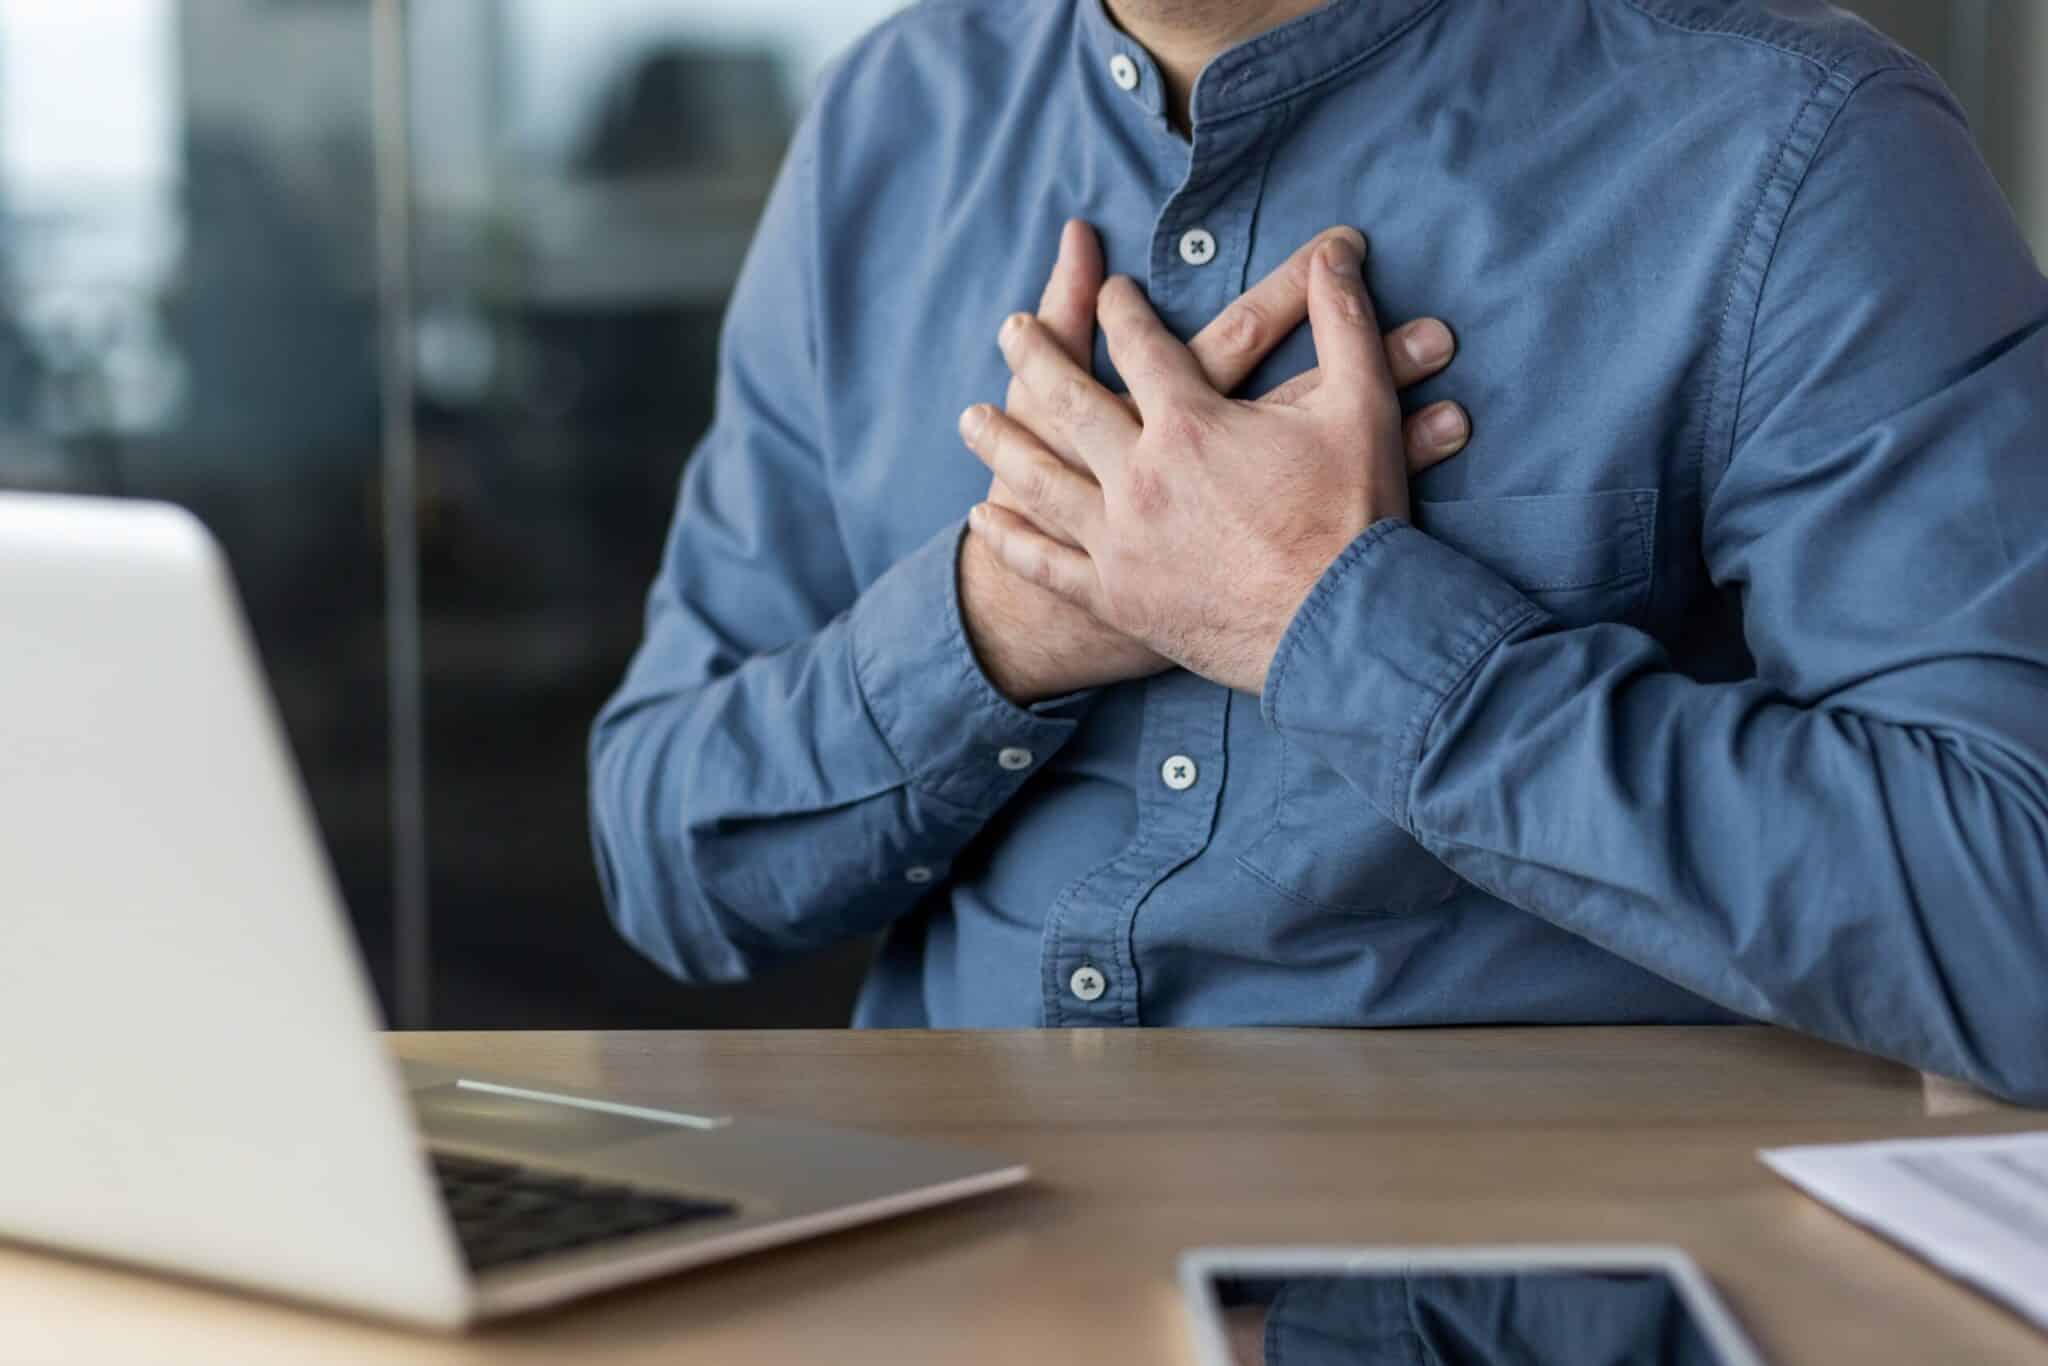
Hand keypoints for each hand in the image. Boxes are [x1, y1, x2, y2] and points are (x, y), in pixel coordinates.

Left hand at [961, 233, 1458, 694]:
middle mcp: (1138, 475)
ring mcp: (1119, 540)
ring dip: (1000, 443)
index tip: (1110, 291)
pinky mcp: (1117, 599)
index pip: (1142, 345)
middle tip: (1009, 331)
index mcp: (1189, 422)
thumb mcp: (1362, 406)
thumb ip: (1343, 322)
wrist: (1339, 632)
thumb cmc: (1354, 519)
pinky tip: (984, 518)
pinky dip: (1010, 539)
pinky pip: (1046, 564)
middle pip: (1069, 401)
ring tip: (970, 418)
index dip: (1123, 310)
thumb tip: (1339, 251)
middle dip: (1036, 357)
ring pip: (1040, 479)